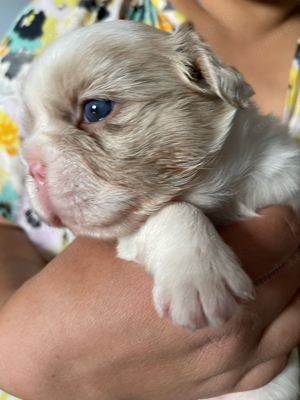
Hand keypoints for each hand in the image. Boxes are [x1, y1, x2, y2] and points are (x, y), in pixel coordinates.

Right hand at [0, 205, 298, 399]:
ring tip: (276, 264)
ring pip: (295, 320)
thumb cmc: (83, 286)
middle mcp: (231, 328)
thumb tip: (213, 195)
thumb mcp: (128, 233)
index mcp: (208, 280)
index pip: (279, 236)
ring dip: (293, 285)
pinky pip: (278, 358)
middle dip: (288, 246)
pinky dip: (284, 328)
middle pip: (293, 275)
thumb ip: (179, 214)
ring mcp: (229, 364)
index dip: (278, 214)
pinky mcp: (219, 386)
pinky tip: (272, 311)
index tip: (264, 207)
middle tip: (269, 230)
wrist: (55, 354)